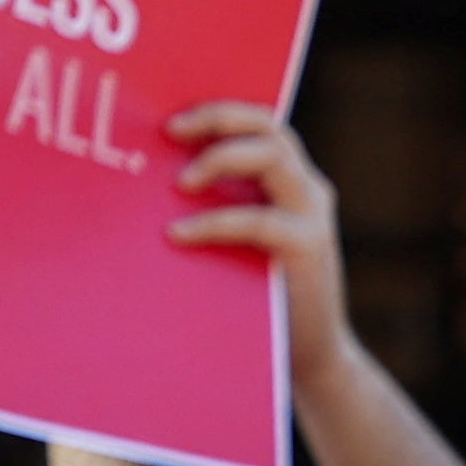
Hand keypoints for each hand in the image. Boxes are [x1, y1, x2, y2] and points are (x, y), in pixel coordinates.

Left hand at [169, 101, 352, 386]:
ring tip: (182, 183)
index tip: (170, 122)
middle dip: (217, 119)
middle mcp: (306, 188)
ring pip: (271, 155)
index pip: (259, 122)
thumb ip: (221, 207)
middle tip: (171, 131)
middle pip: (267, 126)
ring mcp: (312, 215)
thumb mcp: (241, 241)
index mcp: (289, 180)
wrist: (309, 355)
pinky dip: (214, 222)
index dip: (217, 111)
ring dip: (220, 159)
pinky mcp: (308, 247)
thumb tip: (153, 181)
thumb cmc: (262, 297)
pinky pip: (257, 219)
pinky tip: (178, 235)